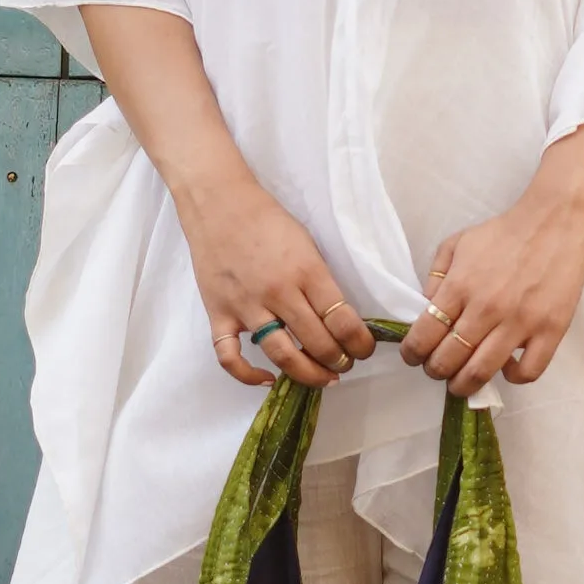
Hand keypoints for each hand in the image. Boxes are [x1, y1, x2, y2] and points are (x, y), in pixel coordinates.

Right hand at [174, 169, 376, 390]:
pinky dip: (248, 376)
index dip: (360, 343)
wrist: (220, 204)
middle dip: (339, 361)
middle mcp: (279, 292)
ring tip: (323, 377)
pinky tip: (268, 379)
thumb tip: (338, 317)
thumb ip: (320, 281)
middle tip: (345, 364)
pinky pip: (229, 357)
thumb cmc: (268, 221)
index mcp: (307, 271)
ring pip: (281, 355)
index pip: (342, 320)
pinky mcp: (219, 313)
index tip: (364, 350)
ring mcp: (247, 306)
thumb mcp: (308, 244)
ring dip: (308, 374)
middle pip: (317, 343)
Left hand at [403, 156, 583, 396]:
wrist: (555, 222)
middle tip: (438, 369)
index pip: (424, 335)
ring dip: (464, 384)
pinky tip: (507, 367)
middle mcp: (486, 308)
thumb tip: (426, 311)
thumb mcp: (458, 244)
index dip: (412, 353)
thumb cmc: (504, 233)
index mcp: (460, 286)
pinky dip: (512, 377)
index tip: (414, 357)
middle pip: (448, 361)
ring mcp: (520, 322)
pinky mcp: (550, 330)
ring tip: (462, 381)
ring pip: (481, 372)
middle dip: (435, 372)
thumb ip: (436, 277)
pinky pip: (527, 372)